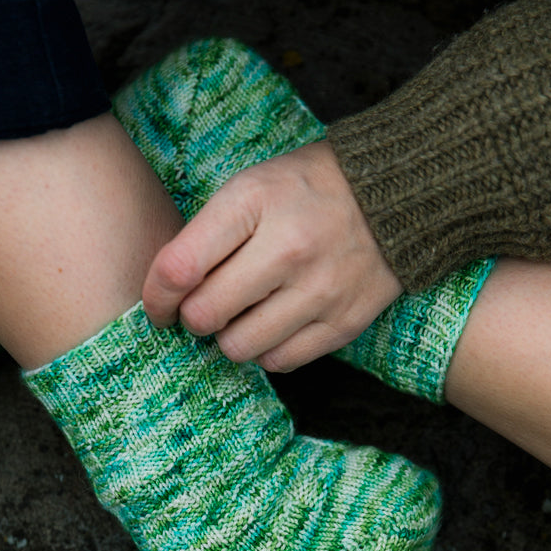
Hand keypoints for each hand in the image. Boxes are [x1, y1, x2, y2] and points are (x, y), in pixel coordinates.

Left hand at [142, 140, 402, 371]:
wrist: (394, 195)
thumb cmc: (304, 192)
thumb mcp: (250, 188)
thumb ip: (205, 236)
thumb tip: (166, 296)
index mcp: (254, 204)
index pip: (179, 269)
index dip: (156, 297)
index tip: (160, 306)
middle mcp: (287, 249)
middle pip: (205, 316)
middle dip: (194, 317)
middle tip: (207, 306)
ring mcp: (319, 290)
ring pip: (239, 348)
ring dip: (230, 337)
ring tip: (245, 314)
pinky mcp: (343, 323)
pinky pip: (279, 361)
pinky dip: (267, 350)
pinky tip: (274, 325)